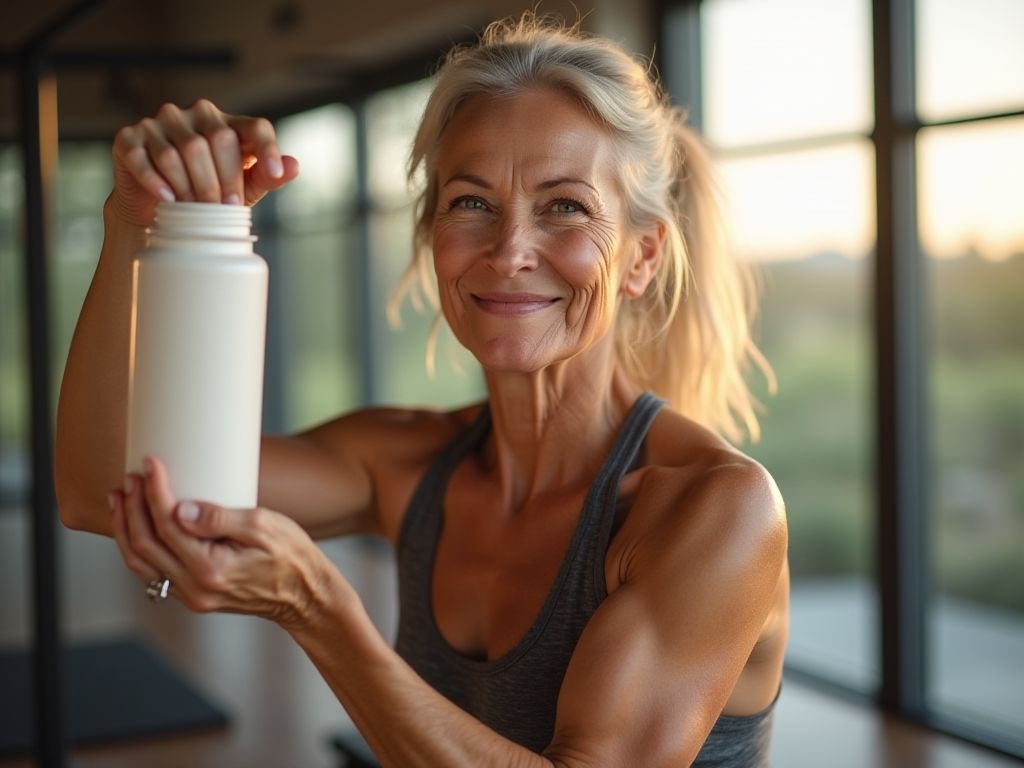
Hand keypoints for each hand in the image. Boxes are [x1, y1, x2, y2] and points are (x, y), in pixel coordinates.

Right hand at [109, 98, 299, 227]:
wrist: (159, 210)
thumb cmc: (208, 195)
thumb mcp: (243, 189)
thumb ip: (266, 176)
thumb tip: (293, 166)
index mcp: (228, 124)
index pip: (255, 126)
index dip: (267, 148)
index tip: (274, 174)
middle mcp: (195, 114)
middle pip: (217, 140)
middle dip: (223, 180)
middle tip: (223, 209)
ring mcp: (160, 122)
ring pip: (181, 150)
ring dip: (191, 185)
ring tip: (195, 209)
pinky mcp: (130, 137)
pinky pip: (145, 156)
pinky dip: (157, 180)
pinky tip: (168, 198)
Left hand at [109, 456, 334, 629]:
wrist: (302, 594)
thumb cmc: (290, 556)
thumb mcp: (264, 526)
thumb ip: (220, 518)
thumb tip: (181, 509)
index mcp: (211, 568)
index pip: (168, 525)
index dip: (155, 491)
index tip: (151, 465)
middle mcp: (194, 587)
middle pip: (145, 544)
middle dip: (132, 506)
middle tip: (131, 477)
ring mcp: (190, 595)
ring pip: (140, 562)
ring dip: (125, 527)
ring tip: (121, 498)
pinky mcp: (192, 594)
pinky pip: (151, 571)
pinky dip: (137, 546)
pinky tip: (136, 526)